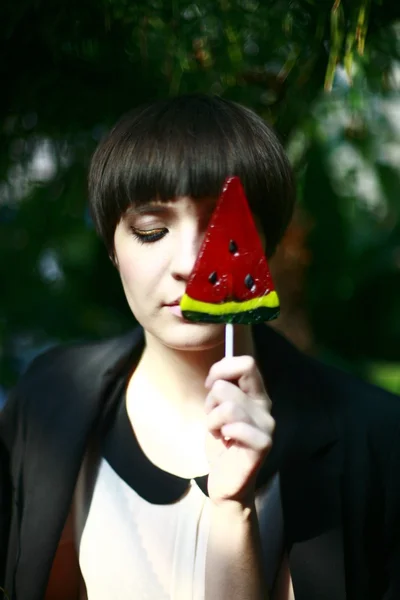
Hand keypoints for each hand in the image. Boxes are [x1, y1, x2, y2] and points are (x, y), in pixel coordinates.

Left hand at [204, 356, 273, 506]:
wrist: (226, 481)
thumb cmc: (222, 442)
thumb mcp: (219, 409)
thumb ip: (224, 388)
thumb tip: (218, 372)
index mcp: (257, 394)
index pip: (247, 363)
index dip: (222, 369)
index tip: (210, 385)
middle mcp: (265, 407)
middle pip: (227, 386)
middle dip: (210, 401)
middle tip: (213, 419)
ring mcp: (266, 426)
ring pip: (227, 407)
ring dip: (212, 420)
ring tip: (217, 433)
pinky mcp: (263, 444)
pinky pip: (236, 426)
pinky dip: (222, 432)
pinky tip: (225, 441)